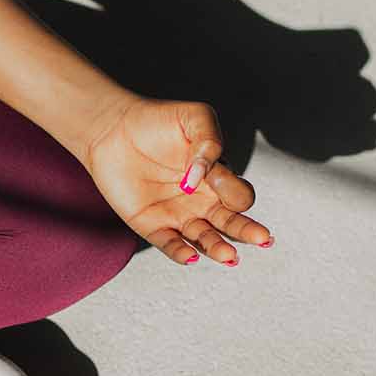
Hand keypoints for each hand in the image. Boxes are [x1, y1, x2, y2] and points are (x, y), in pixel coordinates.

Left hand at [82, 95, 270, 265]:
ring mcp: (179, 215)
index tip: (216, 175)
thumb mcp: (194, 118)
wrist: (114, 128)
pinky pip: (171, 245)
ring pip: (206, 240)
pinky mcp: (152, 225)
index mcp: (218, 178)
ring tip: (229, 256)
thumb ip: (209, 141)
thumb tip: (201, 176)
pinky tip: (192, 257)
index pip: (240, 195)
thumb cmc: (157, 121)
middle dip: (247, 231)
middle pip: (232, 223)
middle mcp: (203, 201)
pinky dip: (182, 253)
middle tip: (262, 238)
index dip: (233, 189)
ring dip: (218, 248)